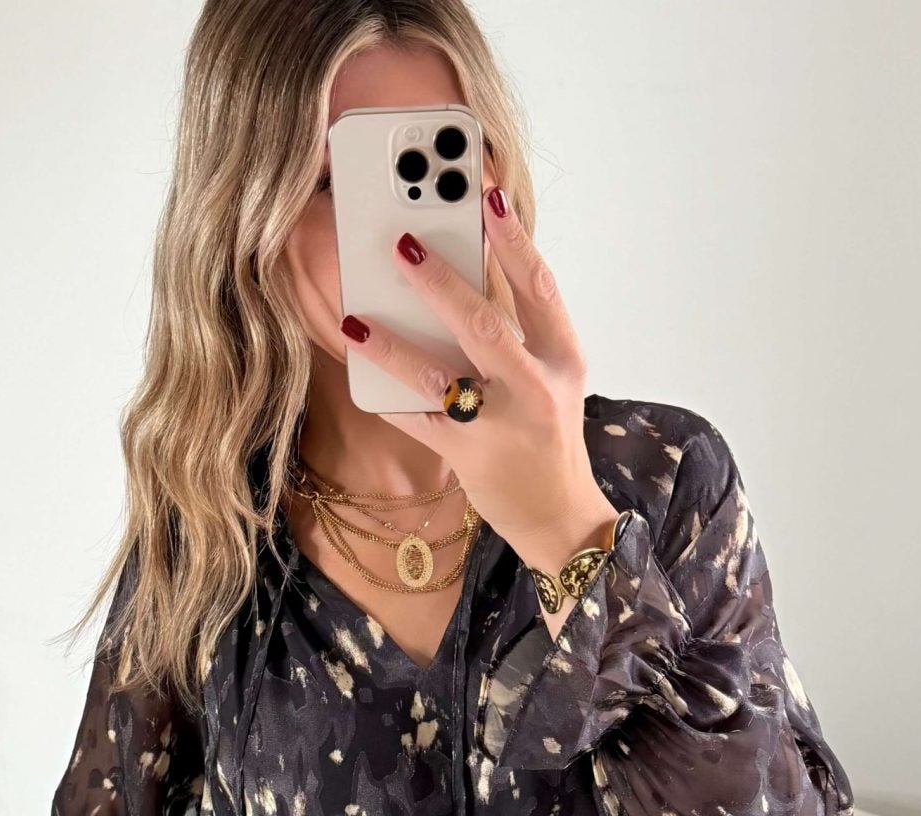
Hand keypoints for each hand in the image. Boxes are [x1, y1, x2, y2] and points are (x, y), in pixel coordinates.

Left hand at [341, 186, 619, 600]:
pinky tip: (359, 363)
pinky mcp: (469, 458)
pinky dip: (386, 392)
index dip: (513, 240)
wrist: (560, 516)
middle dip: (440, 282)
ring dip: (395, 343)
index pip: (540, 287)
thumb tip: (462, 272)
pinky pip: (418, 418)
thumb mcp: (550, 377)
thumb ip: (517, 330)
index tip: (487, 196)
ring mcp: (502, 426)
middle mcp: (536, 388)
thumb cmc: (546, 435)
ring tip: (358, 316)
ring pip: (441, 375)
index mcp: (563, 357)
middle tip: (402, 242)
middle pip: (485, 325)